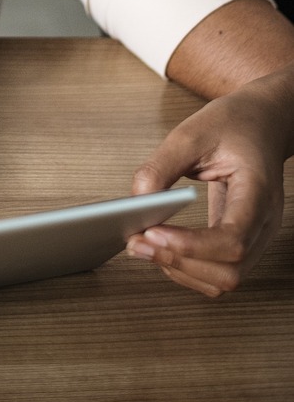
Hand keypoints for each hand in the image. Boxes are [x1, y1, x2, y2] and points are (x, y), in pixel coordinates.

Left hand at [127, 67, 293, 295]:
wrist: (260, 122)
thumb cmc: (233, 124)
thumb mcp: (191, 133)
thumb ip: (161, 167)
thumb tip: (136, 202)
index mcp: (258, 191)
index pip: (233, 239)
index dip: (191, 246)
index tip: (152, 232)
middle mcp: (264, 221)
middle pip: (230, 270)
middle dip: (179, 262)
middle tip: (137, 242)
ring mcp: (258, 235)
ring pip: (225, 279)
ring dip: (181, 271)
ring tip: (144, 247)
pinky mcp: (243, 240)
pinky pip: (220, 271)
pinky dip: (189, 269)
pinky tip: (163, 249)